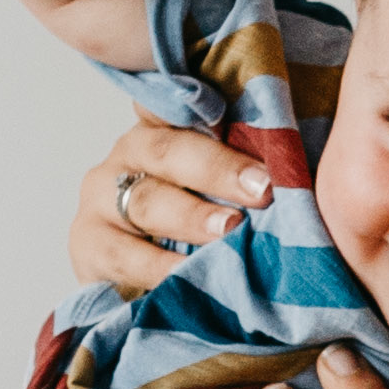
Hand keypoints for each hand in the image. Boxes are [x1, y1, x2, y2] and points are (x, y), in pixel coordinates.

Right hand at [74, 113, 266, 295]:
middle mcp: (131, 154)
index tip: (237, 107)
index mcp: (166, 128)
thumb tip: (299, 161)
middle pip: (168, 150)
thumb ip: (248, 169)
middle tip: (262, 188)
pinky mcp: (88, 244)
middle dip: (218, 168)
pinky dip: (159, 267)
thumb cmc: (199, 232)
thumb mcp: (223, 194)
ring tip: (230, 230)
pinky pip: (124, 255)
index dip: (202, 98)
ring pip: (147, 201)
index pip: (178, 100)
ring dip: (191, 216)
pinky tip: (188, 274)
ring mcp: (103, 197)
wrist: (143, 290)